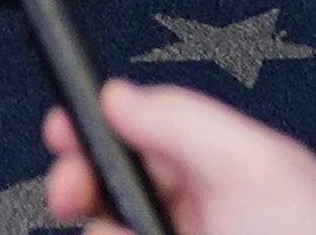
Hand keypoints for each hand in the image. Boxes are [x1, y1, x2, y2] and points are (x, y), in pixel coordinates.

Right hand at [41, 80, 315, 234]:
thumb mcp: (254, 169)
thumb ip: (184, 119)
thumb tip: (117, 95)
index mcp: (226, 170)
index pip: (142, 132)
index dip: (95, 127)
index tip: (61, 134)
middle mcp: (203, 216)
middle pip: (111, 187)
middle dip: (83, 186)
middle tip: (72, 199)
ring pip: (112, 229)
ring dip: (108, 230)